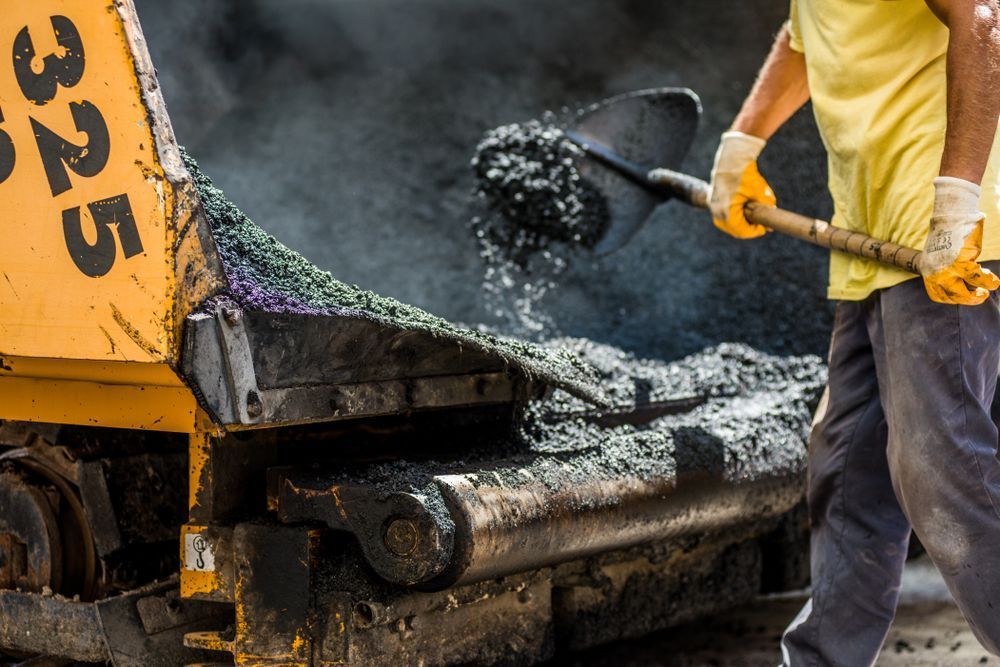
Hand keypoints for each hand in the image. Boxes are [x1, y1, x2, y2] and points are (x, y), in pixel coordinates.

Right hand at [708, 131, 775, 238]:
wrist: (732, 157)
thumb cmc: (746, 174)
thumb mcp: (760, 193)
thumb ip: (766, 208)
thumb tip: (771, 221)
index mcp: (728, 212)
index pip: (742, 232)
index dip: (755, 232)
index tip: (765, 228)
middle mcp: (718, 212)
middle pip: (734, 230)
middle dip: (747, 228)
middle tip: (760, 224)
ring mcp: (713, 206)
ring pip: (728, 223)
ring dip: (740, 222)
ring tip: (753, 216)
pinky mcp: (713, 200)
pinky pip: (723, 214)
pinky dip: (734, 215)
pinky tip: (744, 209)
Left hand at [917, 176, 999, 305]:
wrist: (951, 216)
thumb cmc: (947, 234)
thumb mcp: (939, 255)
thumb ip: (945, 269)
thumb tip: (963, 283)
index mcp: (928, 271)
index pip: (937, 294)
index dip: (952, 298)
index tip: (964, 296)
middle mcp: (935, 273)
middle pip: (952, 296)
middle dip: (968, 299)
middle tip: (980, 295)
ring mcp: (947, 269)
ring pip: (964, 292)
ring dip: (978, 295)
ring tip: (987, 290)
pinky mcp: (962, 262)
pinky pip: (978, 278)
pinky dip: (989, 281)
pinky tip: (995, 281)